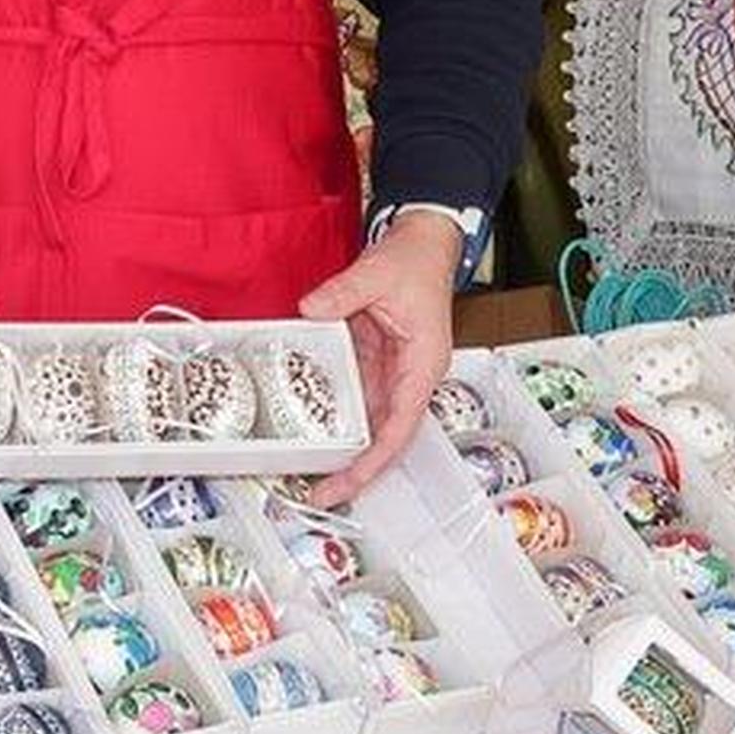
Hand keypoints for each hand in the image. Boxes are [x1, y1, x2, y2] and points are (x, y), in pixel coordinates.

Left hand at [296, 210, 466, 503]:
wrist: (424, 241)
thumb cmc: (416, 261)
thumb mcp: (377, 273)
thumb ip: (343, 292)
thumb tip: (310, 309)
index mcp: (422, 364)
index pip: (400, 426)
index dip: (375, 460)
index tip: (350, 482)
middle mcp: (409, 376)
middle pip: (384, 435)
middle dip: (355, 468)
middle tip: (319, 492)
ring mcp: (392, 371)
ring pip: (369, 421)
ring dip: (344, 446)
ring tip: (310, 472)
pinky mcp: (375, 360)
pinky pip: (355, 394)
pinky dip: (335, 413)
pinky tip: (310, 426)